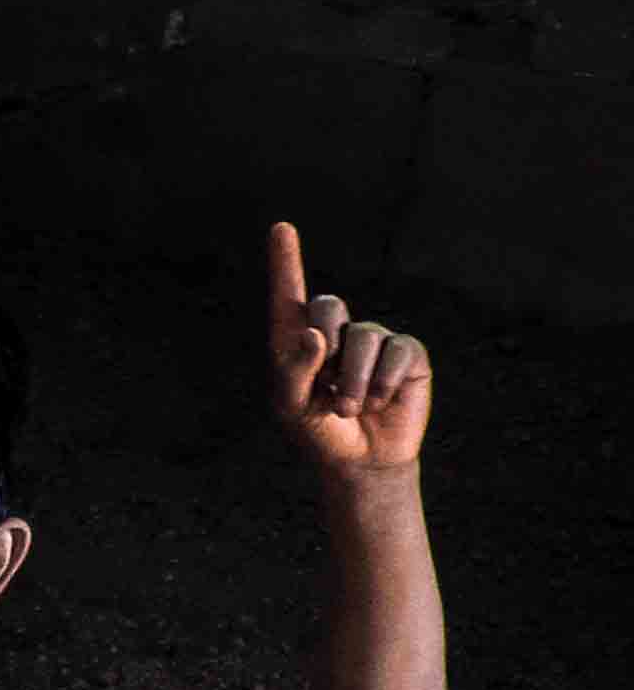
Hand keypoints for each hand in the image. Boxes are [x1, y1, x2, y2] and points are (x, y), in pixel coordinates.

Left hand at [263, 223, 433, 473]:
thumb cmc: (319, 430)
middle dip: (327, 345)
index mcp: (299, 341)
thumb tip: (315, 333)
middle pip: (329, 305)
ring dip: (354, 381)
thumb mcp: (292, 406)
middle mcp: (338, 332)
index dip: (286, 261)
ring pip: (364, 336)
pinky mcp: (407, 355)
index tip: (281, 228)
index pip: (290, 296)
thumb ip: (294, 369)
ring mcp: (374, 341)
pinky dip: (385, 383)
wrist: (362, 460)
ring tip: (350, 408)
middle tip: (328, 387)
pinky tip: (382, 402)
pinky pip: (397, 352)